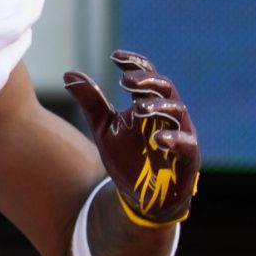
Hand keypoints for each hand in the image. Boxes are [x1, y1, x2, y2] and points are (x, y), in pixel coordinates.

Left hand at [62, 51, 200, 227]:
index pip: (145, 76)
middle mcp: (167, 114)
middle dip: (147, 81)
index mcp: (148, 103)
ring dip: (158, 107)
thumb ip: (91, 101)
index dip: (134, 64)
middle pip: (164, 88)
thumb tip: (67, 73)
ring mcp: (180, 134)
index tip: (115, 57)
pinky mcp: (188, 158)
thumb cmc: (127, 157)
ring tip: (139, 108)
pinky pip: (187, 144)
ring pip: (177, 111)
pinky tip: (158, 138)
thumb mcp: (103, 127)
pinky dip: (175, 139)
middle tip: (126, 81)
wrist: (140, 198)